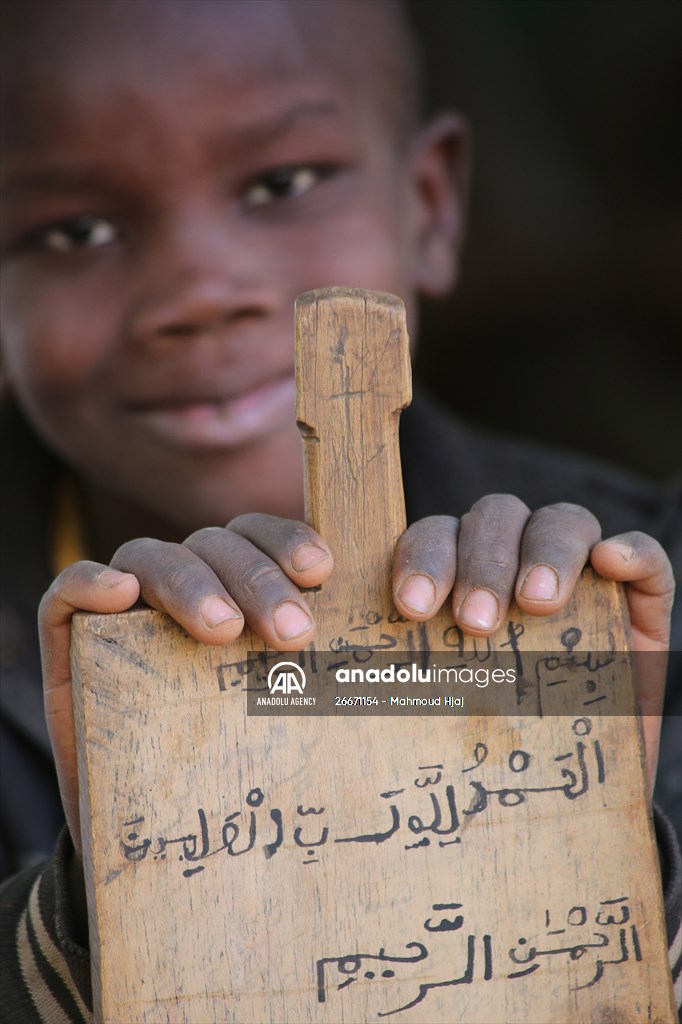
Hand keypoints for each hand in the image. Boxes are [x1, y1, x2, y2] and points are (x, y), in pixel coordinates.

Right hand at [38, 514, 333, 857]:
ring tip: (220, 630)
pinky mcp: (73, 638)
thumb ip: (340, 682)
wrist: (158, 832)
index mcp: (240, 589)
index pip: (262, 537)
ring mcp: (129, 610)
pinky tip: (120, 595)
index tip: (322, 572)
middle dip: (254, 578)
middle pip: (216, 545)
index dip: (290, 541)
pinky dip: (92, 582)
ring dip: (189, 584)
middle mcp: (187, 588)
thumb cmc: (243, 767)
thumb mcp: (297, 720)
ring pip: (152, 559)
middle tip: (289, 633)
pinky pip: (71, 592)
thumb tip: (423, 666)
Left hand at [391, 496, 674, 793]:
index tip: (412, 608)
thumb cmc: (478, 754)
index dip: (420, 558)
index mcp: (452, 579)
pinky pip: (641, 559)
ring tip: (534, 603)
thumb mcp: (427, 720)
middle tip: (475, 621)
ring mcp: (577, 577)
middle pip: (493, 519)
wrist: (557, 803)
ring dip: (545, 553)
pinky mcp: (638, 603)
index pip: (432, 537)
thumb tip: (308, 692)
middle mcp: (511, 565)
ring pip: (560, 523)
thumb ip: (384, 691)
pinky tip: (608, 564)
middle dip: (480, 561)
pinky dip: (628, 553)